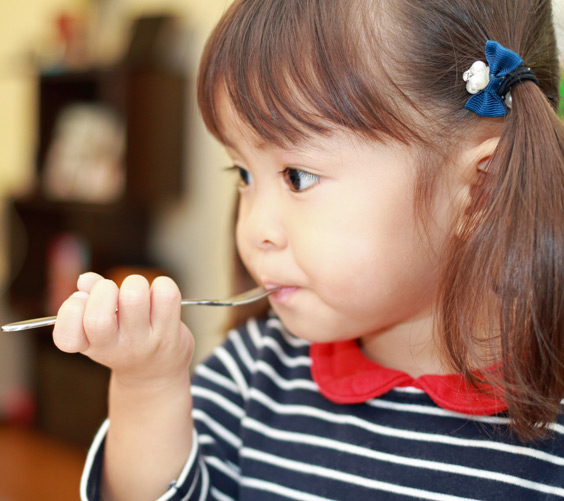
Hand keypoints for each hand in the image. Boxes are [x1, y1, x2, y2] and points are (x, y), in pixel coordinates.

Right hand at [53, 272, 193, 382]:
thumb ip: (90, 300)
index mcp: (91, 346)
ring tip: (139, 291)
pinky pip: (166, 295)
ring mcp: (145, 341)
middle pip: (98, 318)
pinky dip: (162, 284)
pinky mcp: (170, 332)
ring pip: (134, 298)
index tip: (81, 299)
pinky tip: (159, 294)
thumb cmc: (124, 342)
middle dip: (103, 289)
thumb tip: (86, 280)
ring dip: (134, 283)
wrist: (157, 374)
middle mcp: (116, 347)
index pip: (67, 337)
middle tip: (112, 290)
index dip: (70, 310)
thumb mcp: (100, 330)